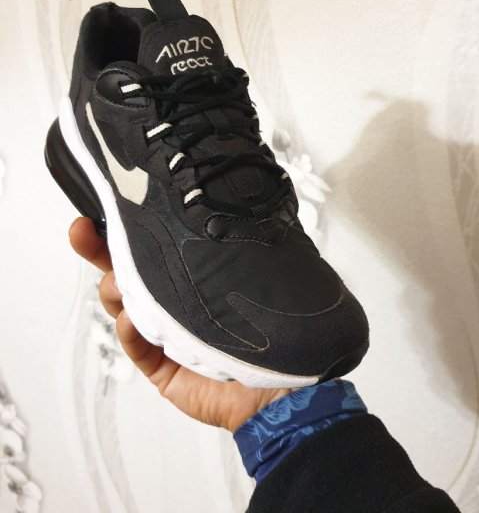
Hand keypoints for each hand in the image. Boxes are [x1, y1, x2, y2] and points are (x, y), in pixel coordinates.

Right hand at [69, 217, 290, 431]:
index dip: (131, 230)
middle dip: (102, 251)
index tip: (111, 207)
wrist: (286, 386)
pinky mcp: (163, 369)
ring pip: (126, 307)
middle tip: (84, 232)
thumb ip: (234, 247)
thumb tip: (237, 201)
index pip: (158, 249)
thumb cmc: (275, 327)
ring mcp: (168, 336)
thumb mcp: (253, 277)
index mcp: (197, 279)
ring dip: (116, 290)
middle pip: (130, 273)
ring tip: (120, 281)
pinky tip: (129, 321)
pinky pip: (138, 349)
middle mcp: (178, 303)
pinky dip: (130, 333)